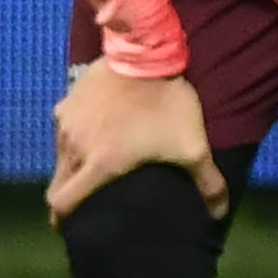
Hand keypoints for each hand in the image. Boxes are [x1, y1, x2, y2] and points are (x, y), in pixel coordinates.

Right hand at [47, 63, 227, 225]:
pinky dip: (74, 136)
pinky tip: (95, 130)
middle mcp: (74, 147)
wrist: (147, 52)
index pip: (62, 203)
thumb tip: (219, 215)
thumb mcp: (193, 146)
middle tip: (85, 197)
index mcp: (99, 165)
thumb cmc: (168, 104)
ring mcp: (66, 122)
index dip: (62, 219)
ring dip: (72, 163)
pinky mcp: (67, 100)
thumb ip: (208, 183)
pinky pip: (64, 128)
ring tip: (93, 161)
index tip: (69, 225)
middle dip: (68, 194)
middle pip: (58, 183)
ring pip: (60, 155)